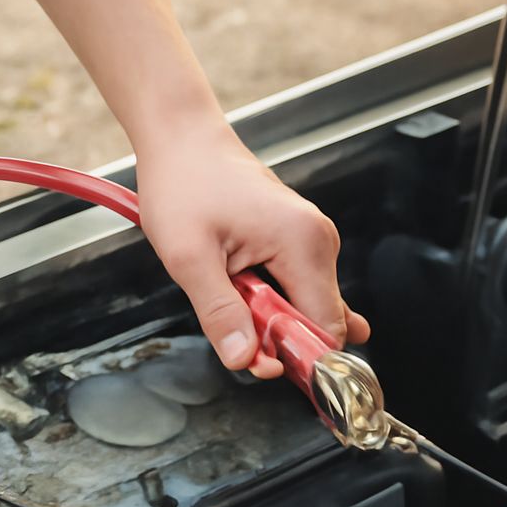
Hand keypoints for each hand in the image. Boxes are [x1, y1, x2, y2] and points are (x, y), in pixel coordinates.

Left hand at [136, 118, 369, 378]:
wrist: (180, 141)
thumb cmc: (183, 184)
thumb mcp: (188, 257)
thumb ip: (220, 312)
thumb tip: (244, 360)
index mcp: (304, 243)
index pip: (326, 329)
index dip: (294, 357)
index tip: (257, 365)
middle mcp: (317, 240)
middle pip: (316, 321)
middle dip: (275, 338)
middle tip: (228, 323)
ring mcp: (309, 239)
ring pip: (300, 306)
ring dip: (264, 316)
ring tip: (225, 288)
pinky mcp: (294, 240)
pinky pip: (290, 287)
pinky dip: (265, 298)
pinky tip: (237, 286)